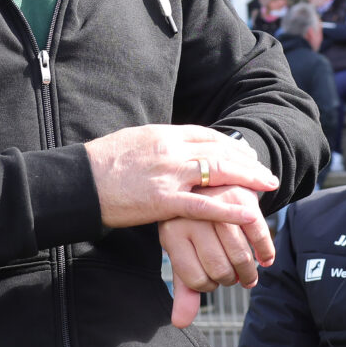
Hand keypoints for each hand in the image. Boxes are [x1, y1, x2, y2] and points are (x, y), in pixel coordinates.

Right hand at [86, 125, 277, 230]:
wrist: (77, 182)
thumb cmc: (101, 164)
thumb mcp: (133, 142)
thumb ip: (158, 145)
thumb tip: (173, 147)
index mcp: (163, 134)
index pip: (207, 135)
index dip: (231, 144)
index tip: (246, 152)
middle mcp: (170, 150)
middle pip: (220, 150)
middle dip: (248, 161)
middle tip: (266, 172)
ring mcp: (169, 175)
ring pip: (219, 171)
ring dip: (248, 178)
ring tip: (268, 186)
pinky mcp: (163, 201)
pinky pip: (205, 205)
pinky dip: (230, 208)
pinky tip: (248, 212)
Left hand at [159, 195, 275, 326]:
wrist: (210, 180)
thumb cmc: (194, 225)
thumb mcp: (183, 252)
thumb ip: (184, 288)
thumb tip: (181, 323)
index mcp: (172, 234)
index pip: (194, 279)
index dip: (208, 285)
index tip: (214, 281)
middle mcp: (192, 219)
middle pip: (219, 269)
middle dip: (230, 279)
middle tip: (234, 278)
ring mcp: (217, 208)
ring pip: (240, 256)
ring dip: (249, 272)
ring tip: (249, 276)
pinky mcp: (241, 199)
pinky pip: (259, 236)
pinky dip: (266, 253)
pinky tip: (265, 260)